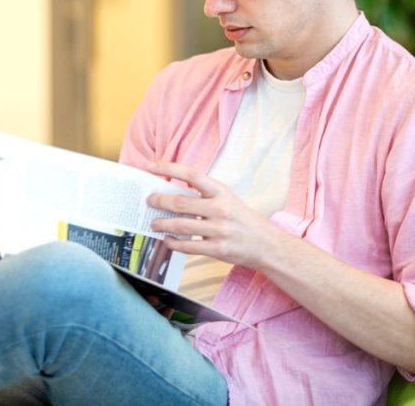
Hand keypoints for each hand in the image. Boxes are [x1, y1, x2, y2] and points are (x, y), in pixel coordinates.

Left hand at [146, 161, 275, 267]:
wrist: (266, 243)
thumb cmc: (242, 219)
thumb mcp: (227, 199)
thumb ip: (204, 195)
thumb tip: (173, 193)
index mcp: (221, 191)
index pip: (191, 174)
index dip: (169, 167)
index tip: (151, 166)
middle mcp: (220, 208)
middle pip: (181, 202)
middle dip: (159, 201)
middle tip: (149, 201)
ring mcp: (218, 229)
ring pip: (180, 225)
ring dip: (162, 224)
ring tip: (153, 223)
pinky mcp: (217, 249)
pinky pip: (188, 246)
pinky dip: (173, 243)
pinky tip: (167, 240)